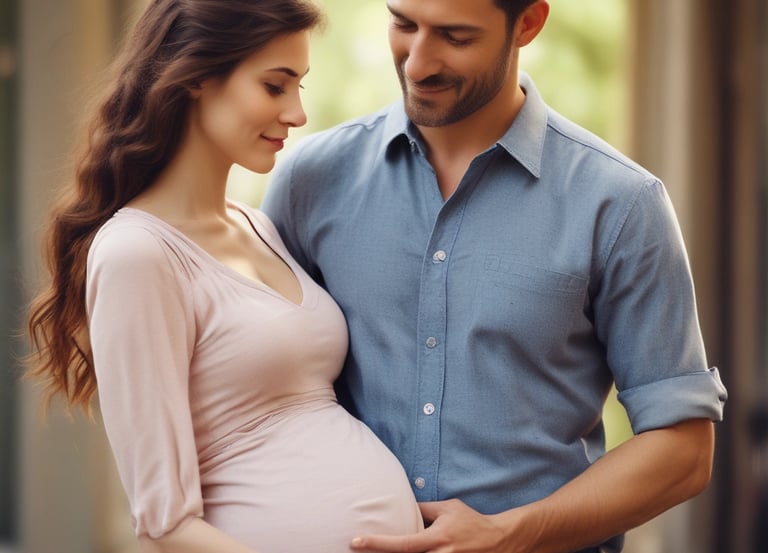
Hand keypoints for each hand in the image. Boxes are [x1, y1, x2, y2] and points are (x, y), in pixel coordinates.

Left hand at [350, 499, 510, 552]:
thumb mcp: (447, 508)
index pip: (402, 544)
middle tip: (358, 550)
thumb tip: (402, 507)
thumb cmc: (470, 521)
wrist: (499, 540)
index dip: (377, 543)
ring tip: (374, 552)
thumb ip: (424, 509)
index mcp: (437, 538)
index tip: (356, 541)